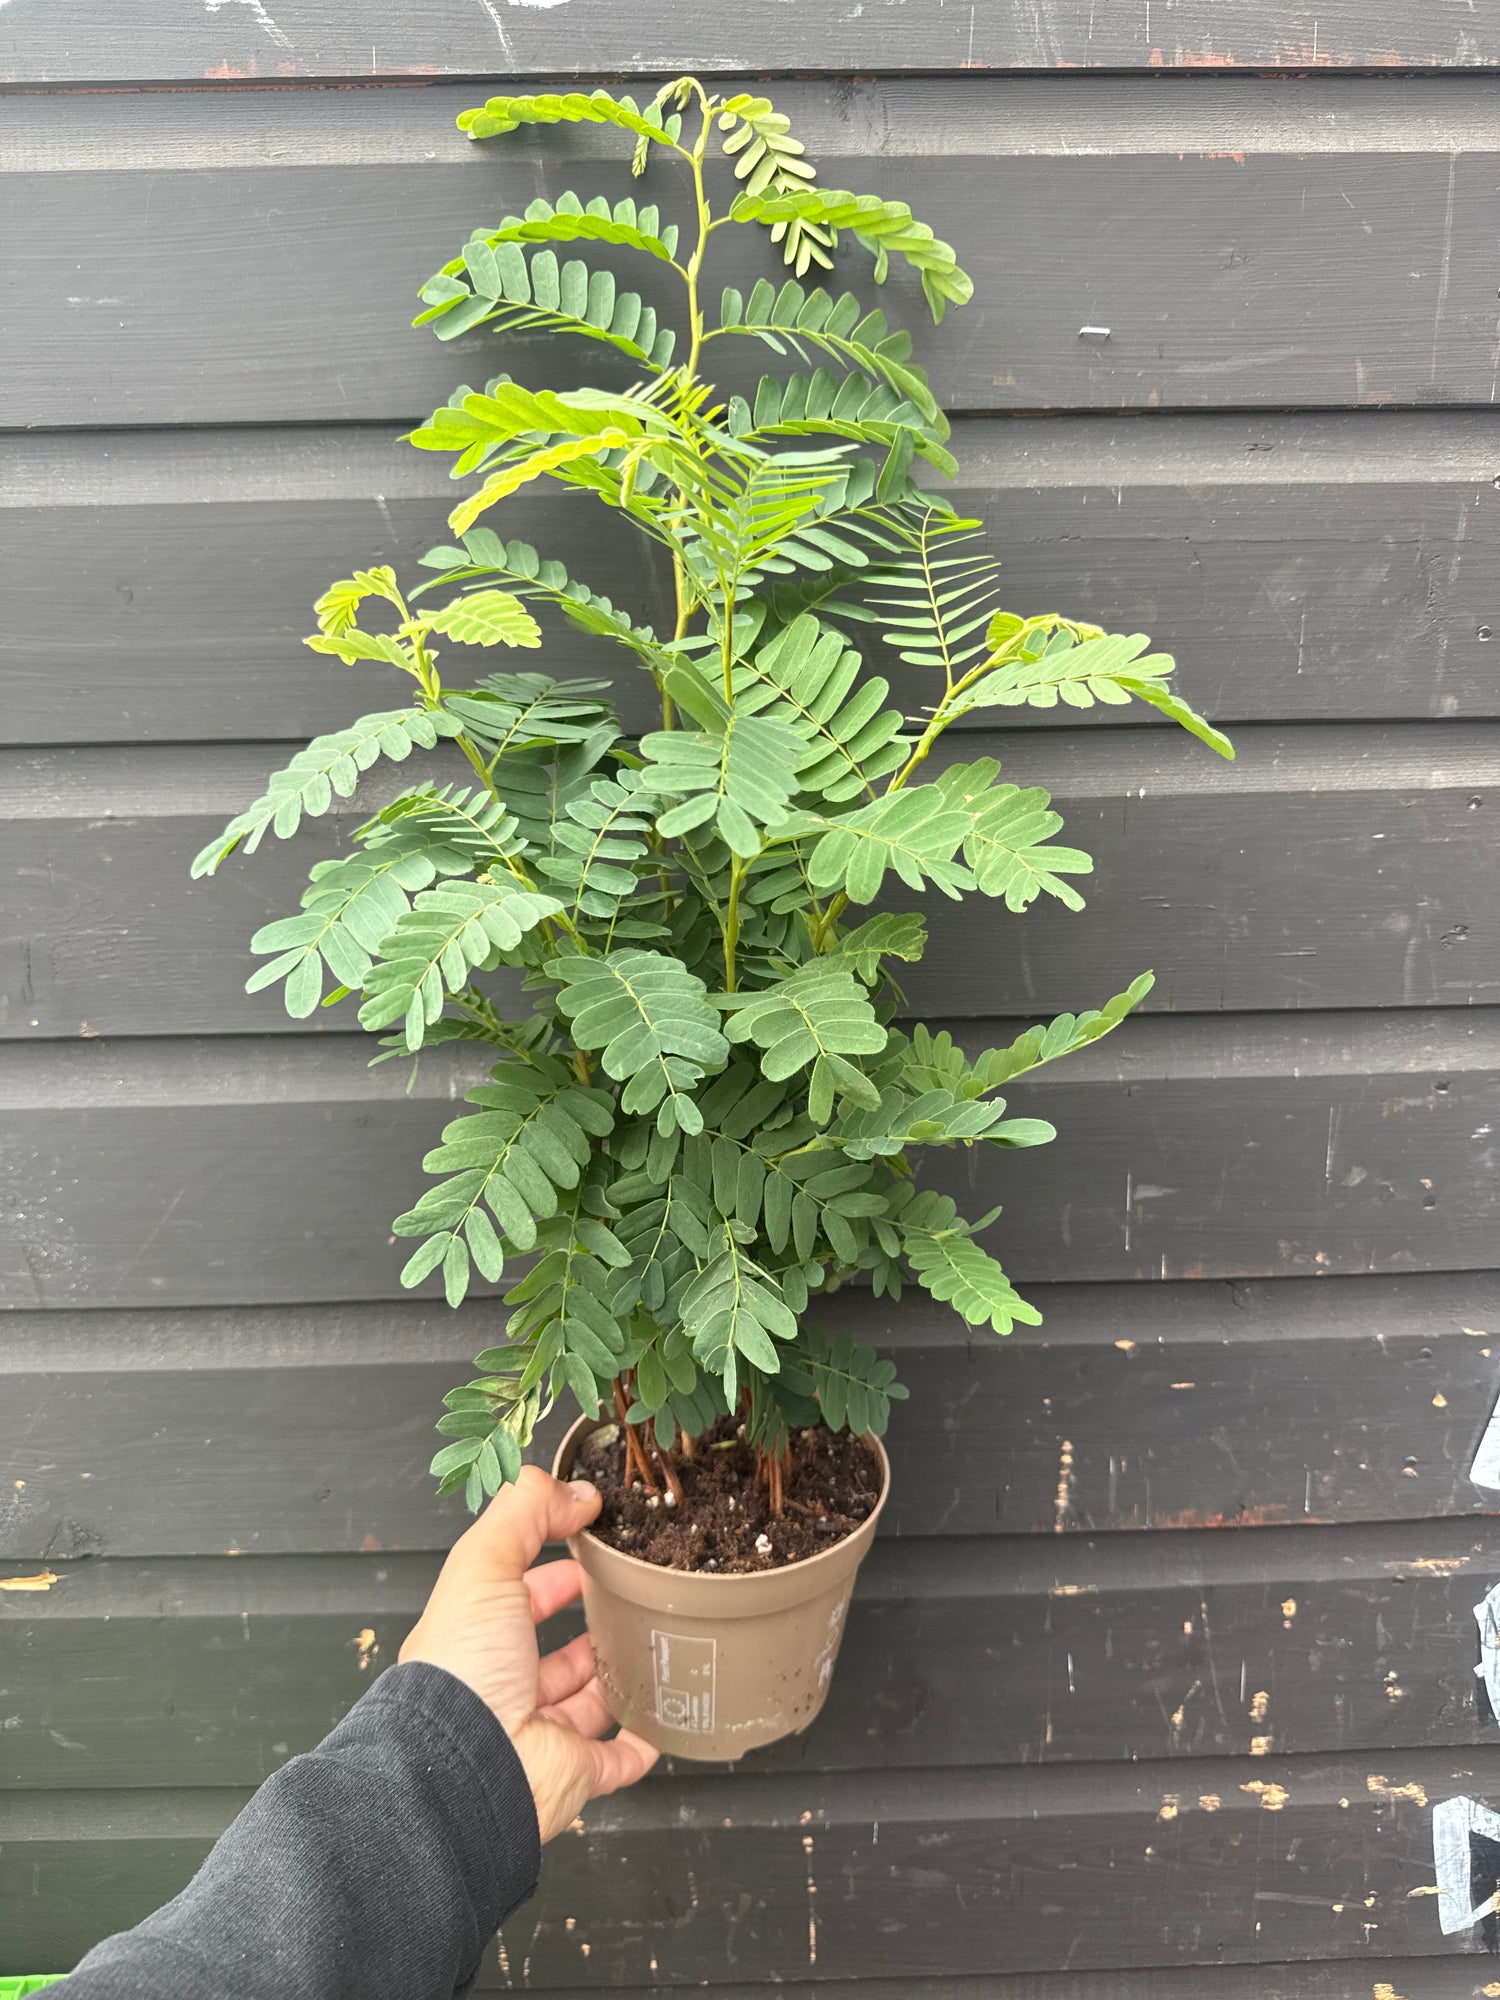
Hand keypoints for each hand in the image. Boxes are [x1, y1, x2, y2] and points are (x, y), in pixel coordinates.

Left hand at [399, 1465, 657, 1840]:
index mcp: (477, 1640)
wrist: (468, 1768)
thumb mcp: (485, 1563)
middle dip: (585, 1631)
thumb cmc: (463, 1668)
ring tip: (652, 1652)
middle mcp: (504, 1689)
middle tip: (626, 1602)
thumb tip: (577, 1491)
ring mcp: (539, 1734)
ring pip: (585, 1704)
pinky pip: (612, 1761)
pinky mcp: (573, 1774)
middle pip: (551, 1655)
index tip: (590, 1546)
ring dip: (614, 1681)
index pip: (519, 1597)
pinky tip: (661, 1722)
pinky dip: (638, 1744)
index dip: (552, 1571)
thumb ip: (526, 1512)